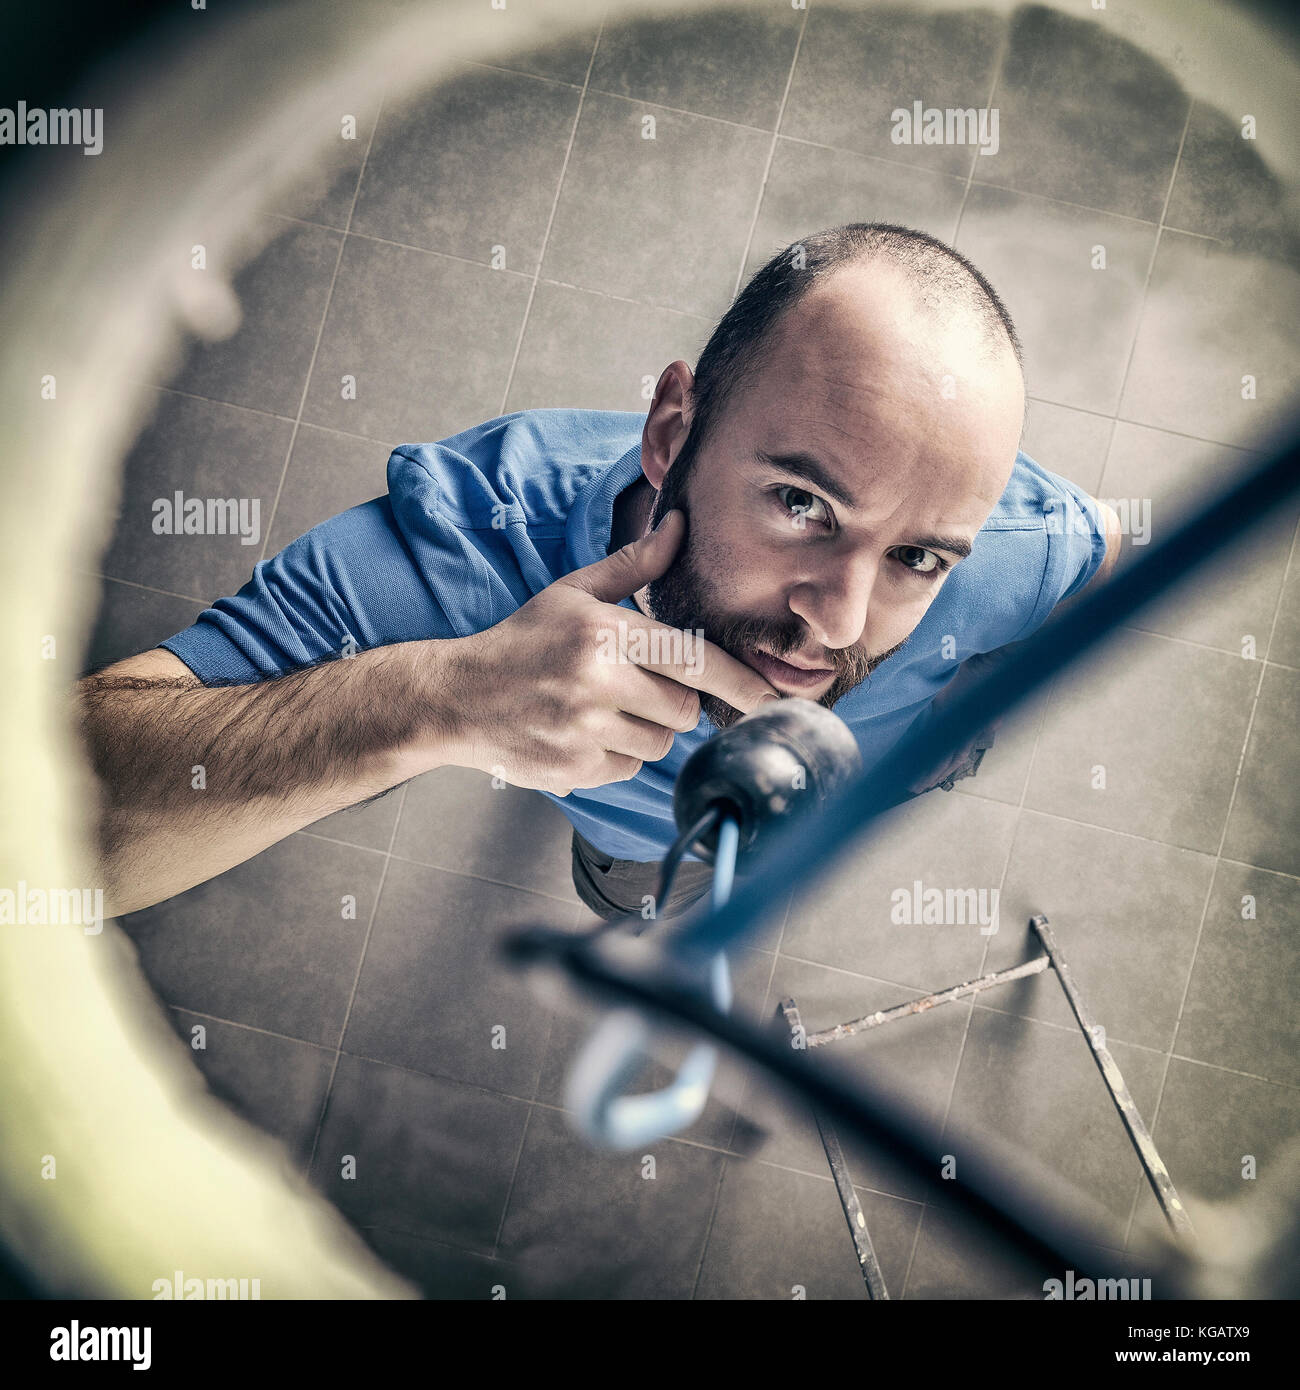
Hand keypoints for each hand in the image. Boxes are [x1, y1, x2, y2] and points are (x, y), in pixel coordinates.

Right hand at [431, 509, 780, 794]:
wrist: (457, 698)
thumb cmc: (524, 640)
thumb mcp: (573, 593)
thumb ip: (634, 564)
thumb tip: (681, 526)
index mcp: (603, 633)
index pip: (693, 659)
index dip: (740, 681)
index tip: (772, 698)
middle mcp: (595, 683)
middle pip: (684, 708)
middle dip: (675, 700)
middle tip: (639, 686)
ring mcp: (583, 731)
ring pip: (660, 743)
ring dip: (648, 730)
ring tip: (606, 709)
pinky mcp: (574, 770)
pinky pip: (629, 769)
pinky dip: (619, 755)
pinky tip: (586, 732)